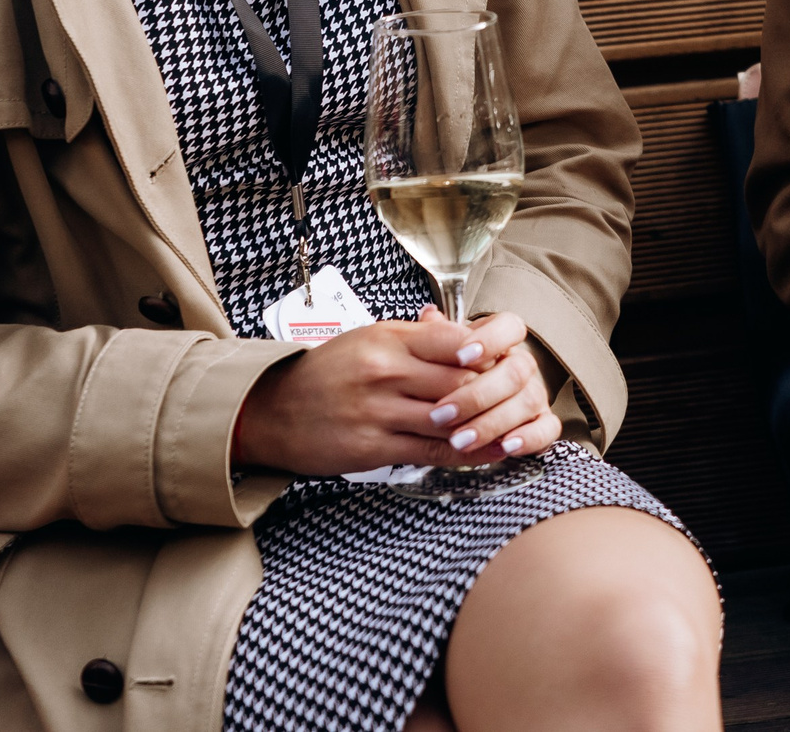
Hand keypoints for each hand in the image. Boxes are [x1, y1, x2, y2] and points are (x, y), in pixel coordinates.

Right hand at [231, 308, 561, 477]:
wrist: (271, 410)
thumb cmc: (324, 373)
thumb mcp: (368, 340)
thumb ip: (417, 338)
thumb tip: (467, 335)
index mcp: (387, 339)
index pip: (453, 341)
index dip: (488, 353)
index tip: (509, 360)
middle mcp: (384, 371)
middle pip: (459, 382)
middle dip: (494, 393)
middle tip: (518, 398)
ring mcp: (378, 411)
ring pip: (449, 419)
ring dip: (484, 427)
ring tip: (511, 428)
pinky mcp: (373, 447)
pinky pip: (430, 452)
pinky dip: (465, 454)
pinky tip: (486, 452)